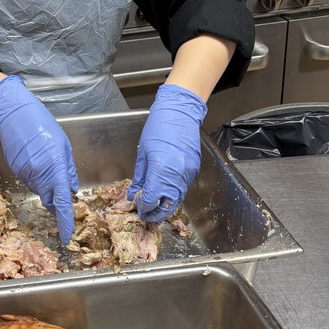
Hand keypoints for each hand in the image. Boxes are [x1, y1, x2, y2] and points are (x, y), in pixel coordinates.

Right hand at [0, 75, 77, 244]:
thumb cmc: (42, 125)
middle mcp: (39, 175)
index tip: (67, 236)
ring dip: (46, 185)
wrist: (14, 115)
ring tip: (46, 163)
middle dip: (56, 201)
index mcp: (55, 167)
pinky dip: (36, 177)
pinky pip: (30, 181)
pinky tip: (35, 160)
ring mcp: (25, 174)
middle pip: (50, 199)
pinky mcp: (17, 171)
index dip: (65, 221)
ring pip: (40, 190)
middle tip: (61, 191)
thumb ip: (68, 169)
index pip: (62, 202)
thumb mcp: (63, 145)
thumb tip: (71, 190)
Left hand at [128, 83, 206, 223]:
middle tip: (146, 214)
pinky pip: (182, 189)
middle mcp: (176, 176)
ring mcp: (187, 174)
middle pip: (166, 206)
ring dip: (165, 206)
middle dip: (155, 213)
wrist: (180, 114)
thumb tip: (134, 193)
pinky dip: (173, 195)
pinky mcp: (194, 171)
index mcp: (160, 170)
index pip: (151, 199)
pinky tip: (164, 193)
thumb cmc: (157, 129)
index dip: (143, 207)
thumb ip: (140, 177)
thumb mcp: (142, 153)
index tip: (137, 207)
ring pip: (176, 200)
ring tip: (154, 207)